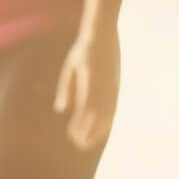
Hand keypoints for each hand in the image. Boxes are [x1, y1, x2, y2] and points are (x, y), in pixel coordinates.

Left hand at [54, 27, 120, 149]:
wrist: (102, 34)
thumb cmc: (82, 50)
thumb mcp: (69, 68)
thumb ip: (66, 88)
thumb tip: (61, 109)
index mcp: (89, 84)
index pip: (84, 112)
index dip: (79, 127)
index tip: (72, 137)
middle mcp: (103, 88)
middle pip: (97, 118)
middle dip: (89, 133)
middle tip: (80, 145)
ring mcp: (112, 88)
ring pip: (107, 116)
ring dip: (99, 130)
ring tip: (91, 142)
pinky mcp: (116, 86)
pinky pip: (113, 108)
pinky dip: (108, 121)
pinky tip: (103, 128)